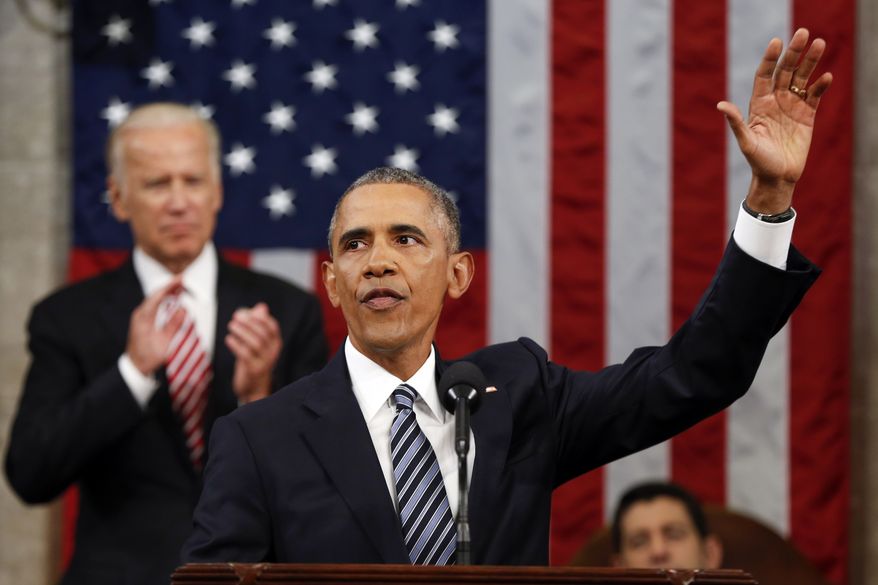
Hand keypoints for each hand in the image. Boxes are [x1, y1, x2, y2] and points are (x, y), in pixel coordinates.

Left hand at [126, 278, 185, 374]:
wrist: (135, 366)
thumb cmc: (149, 357)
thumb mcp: (164, 344)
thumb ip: (173, 326)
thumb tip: (183, 309)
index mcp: (143, 318)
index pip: (158, 296)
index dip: (170, 286)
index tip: (182, 278)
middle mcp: (140, 314)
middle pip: (156, 294)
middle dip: (170, 286)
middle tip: (184, 279)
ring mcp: (140, 316)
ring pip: (155, 298)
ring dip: (168, 291)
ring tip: (181, 286)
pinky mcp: (143, 319)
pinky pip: (154, 304)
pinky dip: (164, 299)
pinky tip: (172, 297)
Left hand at [226, 302, 281, 403]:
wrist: (254, 387)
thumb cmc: (254, 360)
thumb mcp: (257, 342)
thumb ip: (258, 324)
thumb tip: (262, 306)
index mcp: (275, 343)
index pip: (272, 327)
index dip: (260, 318)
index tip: (246, 312)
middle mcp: (273, 352)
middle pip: (263, 333)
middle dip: (249, 323)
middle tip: (235, 317)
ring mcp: (265, 362)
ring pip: (255, 343)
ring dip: (242, 332)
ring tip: (231, 325)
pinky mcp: (254, 370)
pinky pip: (246, 355)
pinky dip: (236, 345)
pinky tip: (229, 339)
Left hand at [717, 28, 832, 213]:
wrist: (777, 177)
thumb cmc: (758, 162)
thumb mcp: (747, 142)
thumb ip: (736, 123)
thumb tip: (720, 105)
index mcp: (759, 104)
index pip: (764, 75)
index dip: (770, 59)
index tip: (777, 42)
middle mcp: (775, 101)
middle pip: (785, 71)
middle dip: (793, 52)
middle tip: (803, 33)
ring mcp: (792, 106)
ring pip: (802, 78)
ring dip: (810, 62)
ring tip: (820, 44)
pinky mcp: (807, 115)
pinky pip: (814, 95)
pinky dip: (820, 85)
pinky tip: (826, 77)